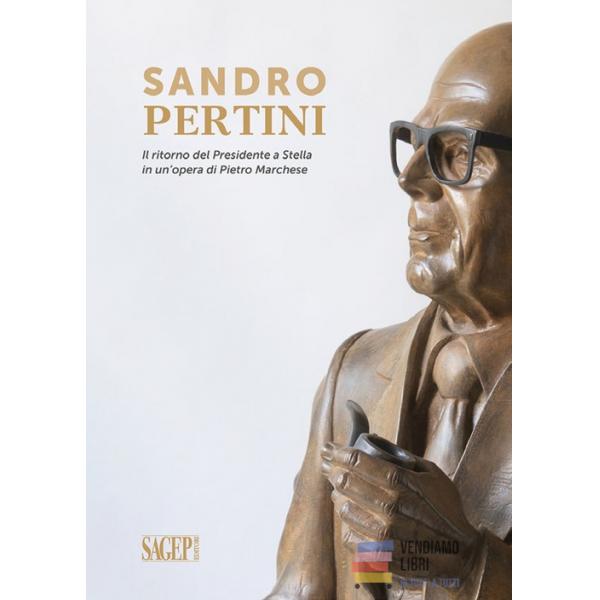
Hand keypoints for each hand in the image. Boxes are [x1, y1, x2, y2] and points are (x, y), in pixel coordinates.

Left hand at [320, 442, 481, 584]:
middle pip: (345, 481)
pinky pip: (349, 536)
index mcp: (400, 482)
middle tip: (326, 464)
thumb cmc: (446, 510)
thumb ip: (404, 459)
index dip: (338, 452)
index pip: (356, 461)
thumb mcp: (431, 474)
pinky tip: (350, 517)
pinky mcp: (379, 555)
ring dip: (338, 496)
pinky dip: (347, 524)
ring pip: (343, 508)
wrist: (461, 554)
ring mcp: (382, 533)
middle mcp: (388, 506)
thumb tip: (376, 443)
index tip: (328, 448)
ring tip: (337, 490)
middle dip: (332, 469)